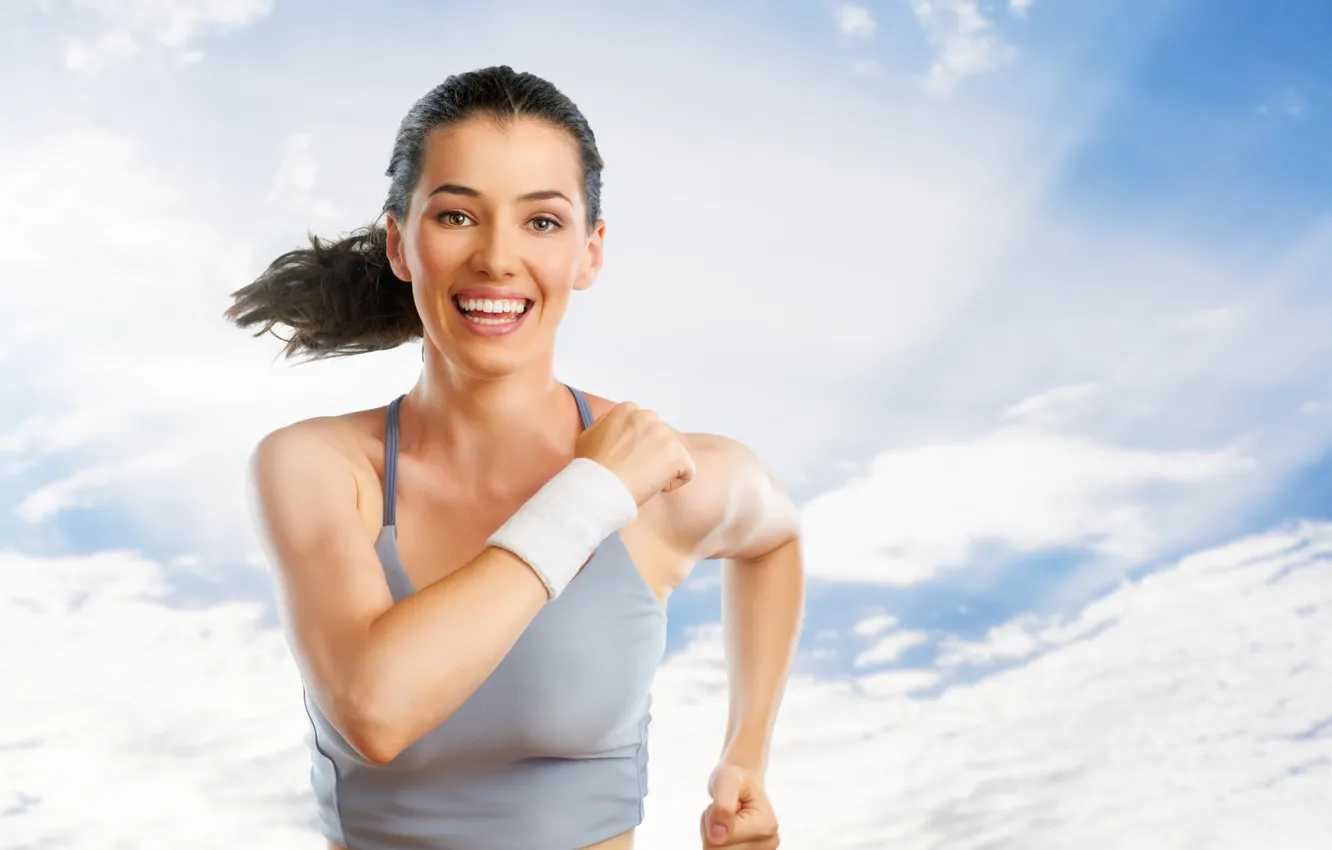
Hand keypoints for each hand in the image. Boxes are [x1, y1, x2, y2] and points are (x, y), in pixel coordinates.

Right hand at [575, 401, 694, 505]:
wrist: (598, 487)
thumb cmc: (589, 468)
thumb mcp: (589, 436)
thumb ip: (607, 427)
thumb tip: (616, 429)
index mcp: (627, 410)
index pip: (644, 428)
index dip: (636, 448)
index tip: (624, 461)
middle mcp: (649, 416)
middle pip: (661, 440)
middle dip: (652, 456)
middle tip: (633, 473)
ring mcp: (665, 434)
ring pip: (674, 455)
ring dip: (661, 469)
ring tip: (640, 480)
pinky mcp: (678, 454)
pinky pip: (686, 472)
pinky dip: (673, 483)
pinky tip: (653, 487)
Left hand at [699, 764, 778, 847]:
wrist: (743, 784)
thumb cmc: (735, 778)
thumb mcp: (726, 781)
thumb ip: (722, 807)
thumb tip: (717, 837)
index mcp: (765, 826)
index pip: (720, 840)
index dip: (713, 819)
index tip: (725, 802)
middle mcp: (767, 844)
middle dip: (711, 828)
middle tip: (724, 809)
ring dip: (712, 833)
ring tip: (725, 817)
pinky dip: (715, 841)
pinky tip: (725, 828)